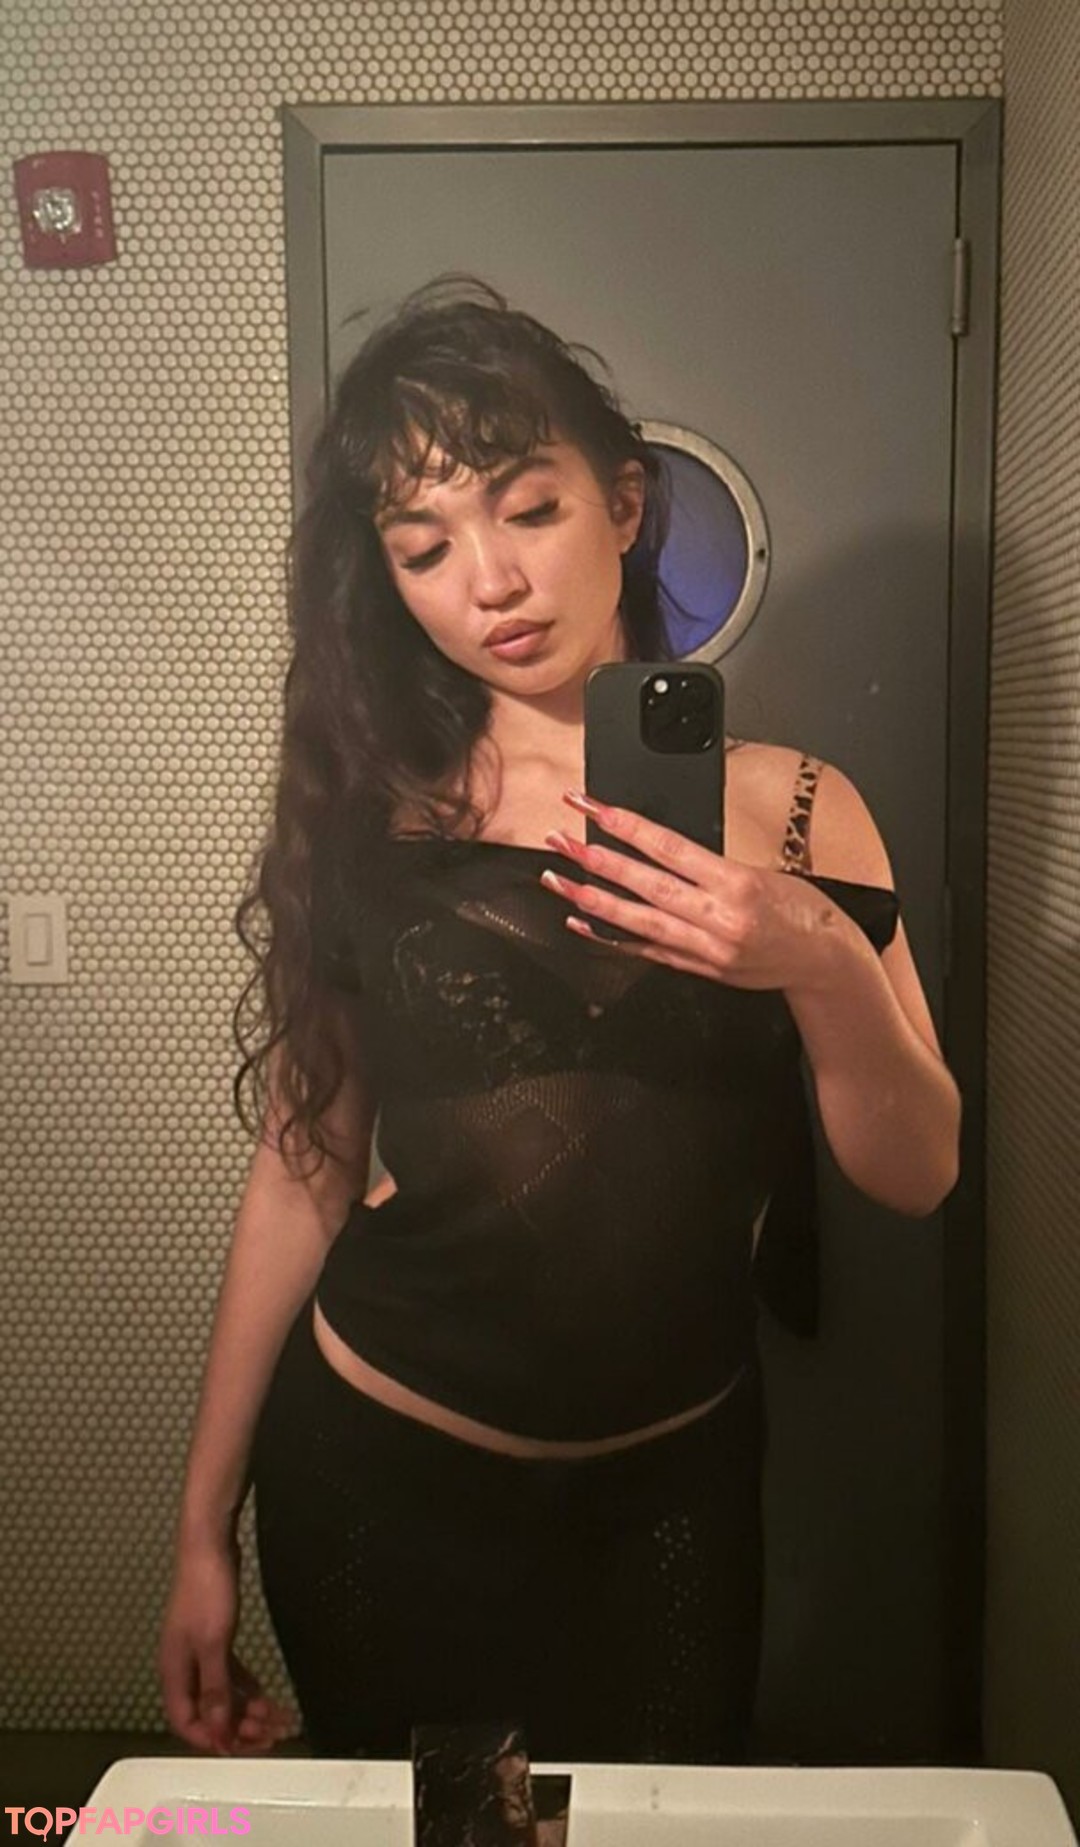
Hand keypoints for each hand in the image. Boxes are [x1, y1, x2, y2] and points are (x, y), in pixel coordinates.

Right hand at [158, 1535, 299, 1754]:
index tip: (242, 1747)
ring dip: (248, 1709)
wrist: (209, 1546)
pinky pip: (229, 1674)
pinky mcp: (214, 1637)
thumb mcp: (214, 1643)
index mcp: (175, 1671)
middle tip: (270, 1734)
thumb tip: (218, 1729)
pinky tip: (264, 1696)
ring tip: (277, 1719)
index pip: (187, 1722)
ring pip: (222, 1693)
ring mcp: (199, 1651)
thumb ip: (216, 1688)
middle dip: (239, 1727)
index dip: (212, 1738)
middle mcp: (184, 1666)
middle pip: (208, 1711)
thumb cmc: (206, 1589)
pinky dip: (246, 1688)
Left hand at [538, 789, 857, 993]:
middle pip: (646, 885)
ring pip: (639, 921)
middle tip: (561, 842)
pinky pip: (648, 951)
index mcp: (737, 884)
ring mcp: (706, 949)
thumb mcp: (762, 872)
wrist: (825, 961)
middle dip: (597, 861)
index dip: (625, 826)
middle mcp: (718, 919)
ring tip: (559, 882)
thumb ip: (712, 866)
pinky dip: (613, 937)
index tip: (593, 807)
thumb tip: (662, 849)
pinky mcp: (701, 970)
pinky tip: (585, 923)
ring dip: (593, 901)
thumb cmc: (802, 910)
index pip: (669, 848)